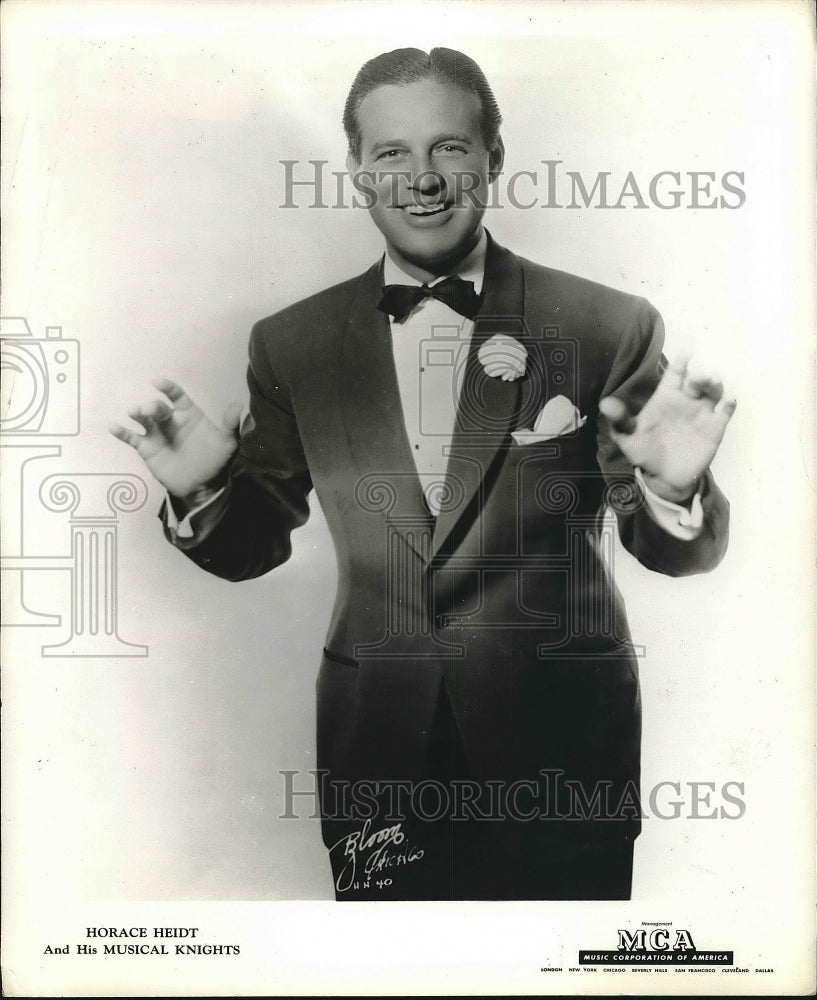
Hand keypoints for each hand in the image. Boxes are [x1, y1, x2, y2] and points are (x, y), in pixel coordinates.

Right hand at [109, 378, 241, 508]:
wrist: (204, 487)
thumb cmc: (216, 461)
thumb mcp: (228, 444)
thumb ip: (230, 425)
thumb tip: (238, 406)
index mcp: (189, 414)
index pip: (177, 396)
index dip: (168, 387)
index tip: (158, 382)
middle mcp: (171, 420)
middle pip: (158, 408)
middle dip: (153, 406)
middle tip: (149, 409)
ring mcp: (157, 434)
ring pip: (143, 419)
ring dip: (137, 414)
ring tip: (134, 413)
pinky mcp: (147, 449)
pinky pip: (132, 438)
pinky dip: (121, 432)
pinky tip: (113, 427)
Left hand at [599, 353, 735, 503]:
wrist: (663, 477)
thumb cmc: (644, 452)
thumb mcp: (628, 438)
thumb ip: (619, 420)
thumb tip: (604, 403)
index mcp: (666, 397)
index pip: (676, 373)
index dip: (682, 360)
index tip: (689, 348)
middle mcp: (686, 400)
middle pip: (697, 380)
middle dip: (701, 374)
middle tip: (699, 375)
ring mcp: (702, 413)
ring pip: (714, 391)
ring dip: (716, 384)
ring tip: (713, 383)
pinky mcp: (715, 429)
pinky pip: (725, 412)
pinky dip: (730, 404)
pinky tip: (729, 400)